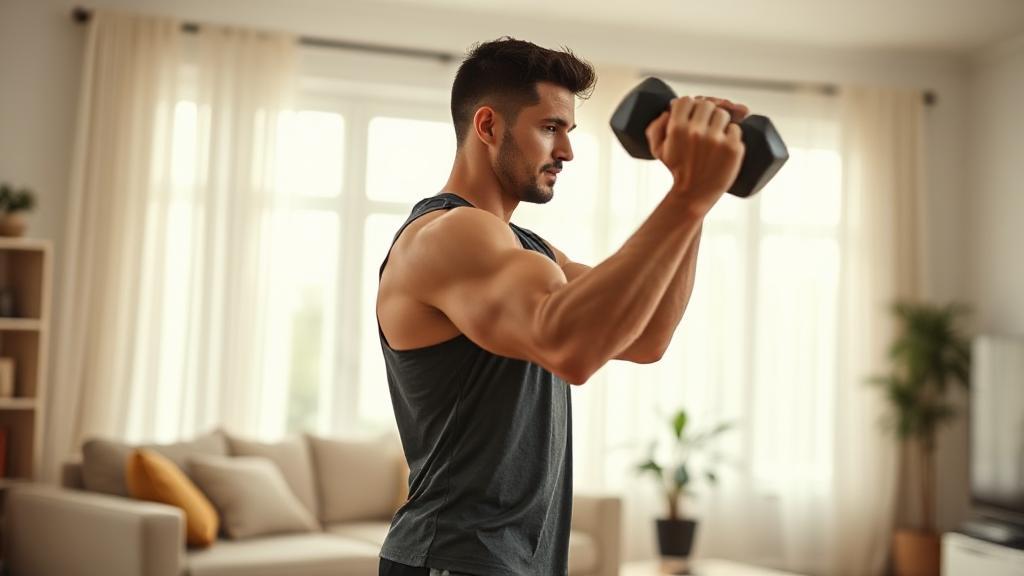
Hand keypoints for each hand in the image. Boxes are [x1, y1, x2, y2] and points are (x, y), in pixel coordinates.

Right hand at [645, 96, 746, 215]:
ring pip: (723, 114)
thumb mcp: (657, 150)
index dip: (689, 106)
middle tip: (705, 126)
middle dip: (706, 113)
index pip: (687, 100)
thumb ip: (655, 127)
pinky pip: (736, 128)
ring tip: (715, 135)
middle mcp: (696, 131)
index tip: (692, 115)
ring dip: (720, 121)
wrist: (693, 194)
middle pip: (707, 104)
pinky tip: (724, 144)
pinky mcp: (732, 148)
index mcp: (677, 128)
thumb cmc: (677, 170)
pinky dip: (732, 134)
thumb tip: (668, 111)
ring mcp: (716, 139)